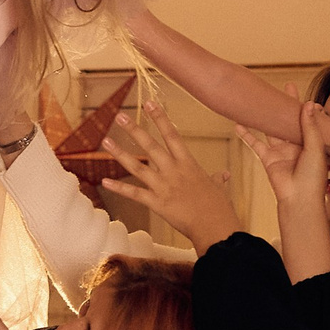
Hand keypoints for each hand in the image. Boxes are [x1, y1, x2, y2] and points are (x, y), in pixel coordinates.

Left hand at [107, 105, 243, 254]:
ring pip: (138, 167)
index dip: (160, 118)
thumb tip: (225, 174)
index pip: (172, 135)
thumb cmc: (219, 207)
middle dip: (135, 130)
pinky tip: (105, 181)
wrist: (214, 226)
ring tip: (106, 140)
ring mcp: (163, 186)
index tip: (149, 103)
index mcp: (188, 164)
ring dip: (121, 153)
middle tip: (120, 116)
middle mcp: (173, 171)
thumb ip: (218, 179)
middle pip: (151, 146)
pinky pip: (134, 194)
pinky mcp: (157, 203)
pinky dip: (119, 188)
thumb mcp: (218, 188)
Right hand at [239, 98, 328, 215]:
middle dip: (284, 106)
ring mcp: (281, 152)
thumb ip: (310, 126)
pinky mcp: (268, 159)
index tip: (297, 90)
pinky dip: (247, 135)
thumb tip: (309, 104)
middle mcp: (296, 145)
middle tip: (282, 88)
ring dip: (264, 118)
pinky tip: (238, 124)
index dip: (302, 104)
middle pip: (288, 121)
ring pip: (270, 130)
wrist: (299, 199)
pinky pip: (255, 144)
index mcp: (311, 142)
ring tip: (256, 102)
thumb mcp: (315, 148)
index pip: (306, 119)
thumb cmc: (313, 177)